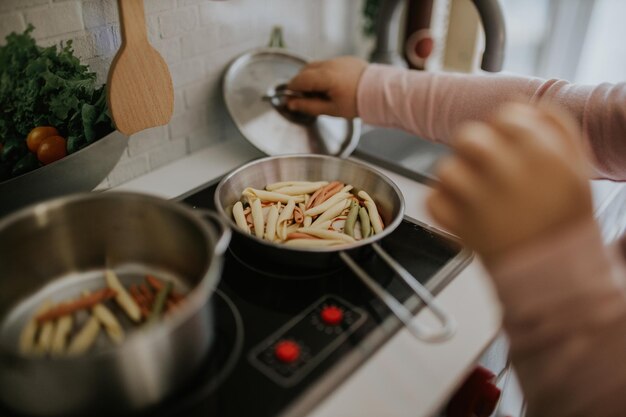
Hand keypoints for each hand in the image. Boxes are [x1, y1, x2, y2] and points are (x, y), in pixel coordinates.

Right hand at [286, 56, 367, 118]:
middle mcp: (330, 64)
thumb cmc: (357, 103)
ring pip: (316, 65)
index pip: (299, 80)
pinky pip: (329, 64)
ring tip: (319, 92)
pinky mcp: (346, 59)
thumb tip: (291, 104)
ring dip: (312, 76)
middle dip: (301, 82)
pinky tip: (331, 85)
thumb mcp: (330, 109)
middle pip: (306, 70)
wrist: (379, 92)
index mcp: (325, 77)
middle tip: (304, 96)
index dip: (292, 89)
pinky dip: (324, 72)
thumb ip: (308, 106)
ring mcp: (338, 60)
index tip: (290, 97)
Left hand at [427, 103, 592, 265]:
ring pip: (446, 169)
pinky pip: (432, 200)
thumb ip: (556, 129)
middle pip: (467, 137)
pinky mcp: (457, 227)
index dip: (504, 127)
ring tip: (475, 192)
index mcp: (539, 155)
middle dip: (474, 147)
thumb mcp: (577, 168)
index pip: (506, 116)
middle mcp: (505, 174)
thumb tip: (528, 107)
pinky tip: (462, 210)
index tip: (507, 141)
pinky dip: (441, 204)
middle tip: (485, 164)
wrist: (553, 274)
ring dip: (456, 177)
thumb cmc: (562, 220)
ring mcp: (478, 202)